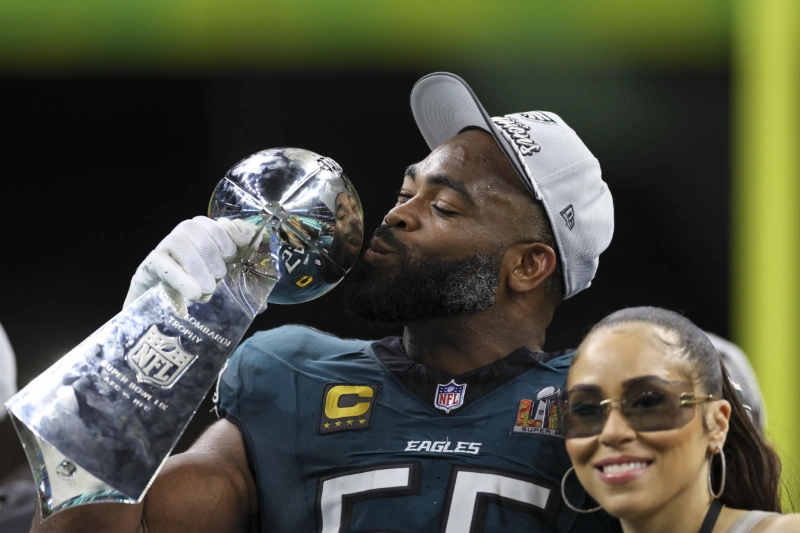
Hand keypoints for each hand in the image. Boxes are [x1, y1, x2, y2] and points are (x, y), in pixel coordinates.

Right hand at [123, 216, 258, 308]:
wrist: (156, 307)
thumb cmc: (195, 291)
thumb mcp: (220, 288)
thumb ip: (240, 289)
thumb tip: (263, 305)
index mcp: (206, 234)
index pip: (221, 224)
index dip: (232, 231)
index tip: (242, 245)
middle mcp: (185, 234)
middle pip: (202, 232)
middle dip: (215, 256)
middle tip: (219, 278)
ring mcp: (166, 246)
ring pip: (181, 242)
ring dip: (198, 266)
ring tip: (207, 289)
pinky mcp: (149, 263)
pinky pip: (163, 263)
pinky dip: (181, 278)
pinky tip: (194, 293)